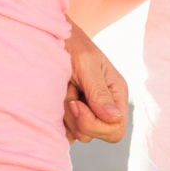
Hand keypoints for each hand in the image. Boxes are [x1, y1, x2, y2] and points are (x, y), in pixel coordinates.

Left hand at [63, 28, 127, 143]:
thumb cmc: (72, 43)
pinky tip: (56, 98)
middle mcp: (106, 105)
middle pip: (98, 135)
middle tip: (68, 97)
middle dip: (79, 121)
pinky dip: (58, 119)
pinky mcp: (72, 115)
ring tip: (63, 92)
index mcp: (116, 93)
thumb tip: (115, 118)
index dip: (95, 124)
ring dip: (66, 117)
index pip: (115, 129)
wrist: (53, 36)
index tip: (76, 104)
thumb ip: (99, 92)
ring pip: (79, 135)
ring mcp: (89, 111)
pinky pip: (66, 132)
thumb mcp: (87, 64)